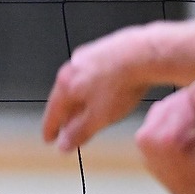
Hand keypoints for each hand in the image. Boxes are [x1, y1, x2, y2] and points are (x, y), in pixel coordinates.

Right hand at [43, 23, 157, 150]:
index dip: (51, 128)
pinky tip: (106, 89)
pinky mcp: (105, 48)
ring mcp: (88, 55)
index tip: (50, 139)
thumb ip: (80, 132)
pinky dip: (95, 84)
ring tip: (89, 108)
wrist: (144, 54)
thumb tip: (63, 145)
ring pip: (80, 82)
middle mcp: (71, 67)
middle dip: (67, 113)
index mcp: (65, 84)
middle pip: (65, 95)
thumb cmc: (121, 85)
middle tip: (69, 127)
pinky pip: (94, 71)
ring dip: (81, 97)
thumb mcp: (100, 117)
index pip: (53, 111)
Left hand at [136, 82, 194, 193]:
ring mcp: (141, 141)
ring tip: (192, 137)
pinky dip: (167, 124)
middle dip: (189, 110)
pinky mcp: (139, 143)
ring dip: (177, 115)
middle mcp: (150, 136)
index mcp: (172, 134)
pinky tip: (180, 142)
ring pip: (162, 108)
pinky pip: (155, 120)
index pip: (186, 97)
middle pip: (172, 101)